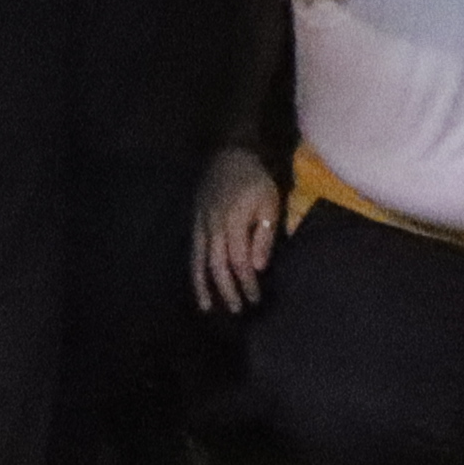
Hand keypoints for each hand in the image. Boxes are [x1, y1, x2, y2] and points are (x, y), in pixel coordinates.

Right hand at [193, 148, 284, 314]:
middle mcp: (213, 228)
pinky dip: (194, 270)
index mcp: (233, 223)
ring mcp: (200, 225)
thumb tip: (258, 266)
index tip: (255, 299)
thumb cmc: (255, 180)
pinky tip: (198, 284)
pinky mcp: (194, 222)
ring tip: (207, 307)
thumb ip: (264, 236)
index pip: (239, 262)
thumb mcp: (270, 203)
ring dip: (203, 286)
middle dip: (227, 290)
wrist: (229, 154)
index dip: (247, 283)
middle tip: (237, 310)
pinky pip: (193, 251)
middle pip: (217, 266)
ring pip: (199, 261)